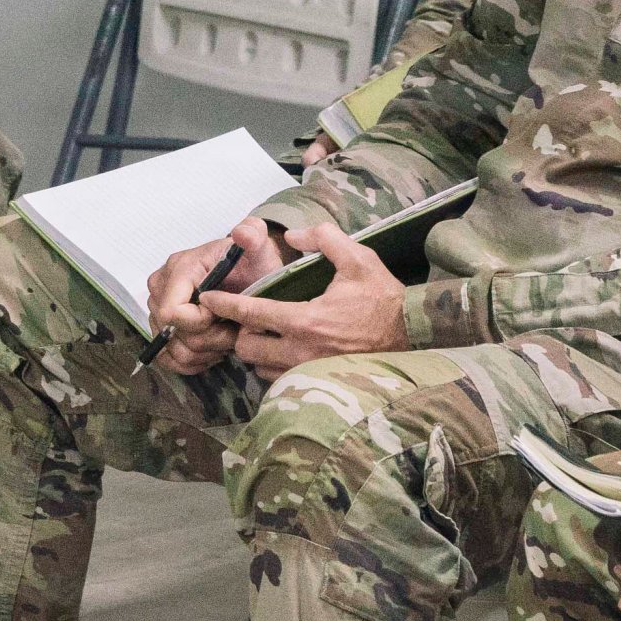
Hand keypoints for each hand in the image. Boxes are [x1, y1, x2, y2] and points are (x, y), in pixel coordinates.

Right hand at [147, 217, 281, 373]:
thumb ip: (253, 235)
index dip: (202, 322)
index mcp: (179, 268)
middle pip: (174, 334)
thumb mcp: (258, 248)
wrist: (248, 277)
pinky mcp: (160, 329)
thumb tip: (244, 233)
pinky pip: (168, 359)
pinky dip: (193, 362)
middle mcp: (160, 288)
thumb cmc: (251, 265)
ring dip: (206, 352)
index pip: (172, 312)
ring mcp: (156, 310)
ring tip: (227, 337)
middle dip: (210, 339)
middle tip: (234, 328)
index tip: (226, 314)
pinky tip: (213, 351)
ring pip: (174, 350)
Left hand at [202, 219, 410, 376]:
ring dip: (256, 352)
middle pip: (245, 348)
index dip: (223, 304)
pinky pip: (280, 381)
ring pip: (260, 368)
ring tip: (265, 334)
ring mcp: (309, 373)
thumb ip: (323, 238)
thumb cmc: (384, 298)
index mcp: (306, 320)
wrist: (413, 335)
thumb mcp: (359, 258)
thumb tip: (294, 235)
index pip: (249, 314)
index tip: (207, 298)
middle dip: (240, 332)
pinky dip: (274, 367)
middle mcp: (301, 352)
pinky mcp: (317, 385)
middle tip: (247, 317)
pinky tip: (283, 351)